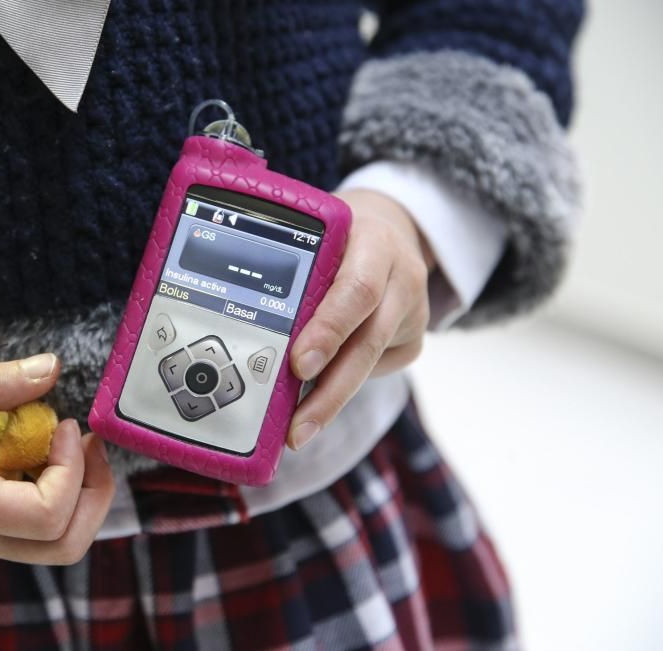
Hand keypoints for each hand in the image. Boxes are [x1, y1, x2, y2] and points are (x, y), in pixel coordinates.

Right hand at [0, 354, 115, 565]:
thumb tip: (51, 367)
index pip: (49, 515)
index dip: (73, 469)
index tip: (62, 422)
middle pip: (64, 545)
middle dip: (95, 494)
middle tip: (90, 443)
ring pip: (49, 546)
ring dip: (76, 498)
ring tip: (69, 447)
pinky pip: (23, 533)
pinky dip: (48, 499)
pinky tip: (34, 457)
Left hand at [287, 189, 435, 449]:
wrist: (392, 232)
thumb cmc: (340, 238)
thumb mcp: (319, 235)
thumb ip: (297, 267)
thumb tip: (250, 323)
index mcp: (374, 243)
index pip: (356, 289)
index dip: (329, 330)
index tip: (300, 365)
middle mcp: (401, 279)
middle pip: (367, 341)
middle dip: (329, 390)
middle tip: (296, 426)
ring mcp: (412, 313)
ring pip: (369, 364)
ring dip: (329, 401)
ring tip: (297, 430)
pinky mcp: (412, 342)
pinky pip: (372, 371)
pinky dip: (339, 387)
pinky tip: (313, 403)